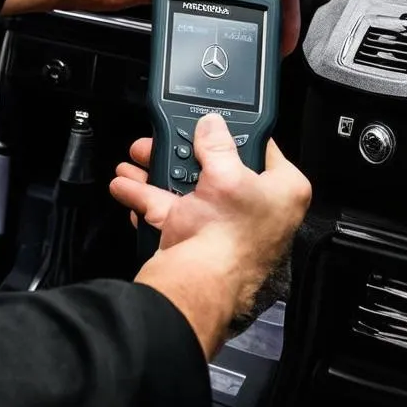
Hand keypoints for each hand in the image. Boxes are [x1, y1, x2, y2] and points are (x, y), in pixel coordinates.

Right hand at [109, 115, 310, 356]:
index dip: (236, 133)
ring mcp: (222, 225)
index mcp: (281, 192)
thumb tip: (211, 125)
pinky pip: (167, 209)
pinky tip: (126, 185)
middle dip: (183, 151)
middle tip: (164, 136)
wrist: (199, 284)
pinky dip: (145, 196)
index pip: (263, 150)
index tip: (212, 122)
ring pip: (188, 187)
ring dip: (157, 171)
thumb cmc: (229, 236)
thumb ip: (216, 142)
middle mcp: (255, 209)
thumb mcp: (225, 173)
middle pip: (217, 167)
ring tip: (136, 156)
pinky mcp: (195, 238)